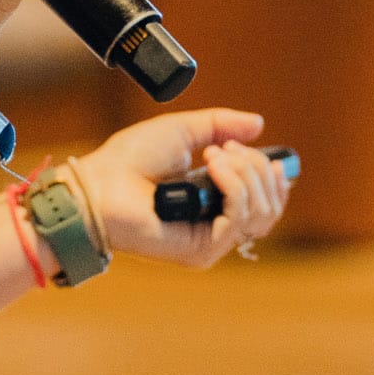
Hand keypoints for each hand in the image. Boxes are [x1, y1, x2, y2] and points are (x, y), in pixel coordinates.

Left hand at [70, 108, 289, 268]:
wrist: (100, 184)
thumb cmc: (129, 160)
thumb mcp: (182, 130)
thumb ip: (220, 124)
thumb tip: (258, 123)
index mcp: (214, 202)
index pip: (266, 202)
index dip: (273, 178)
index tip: (262, 153)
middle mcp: (216, 225)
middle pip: (269, 207)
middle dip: (257, 168)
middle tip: (224, 148)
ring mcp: (211, 241)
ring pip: (260, 212)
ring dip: (244, 173)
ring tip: (213, 155)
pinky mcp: (203, 250)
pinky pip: (238, 218)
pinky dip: (233, 185)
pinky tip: (212, 166)